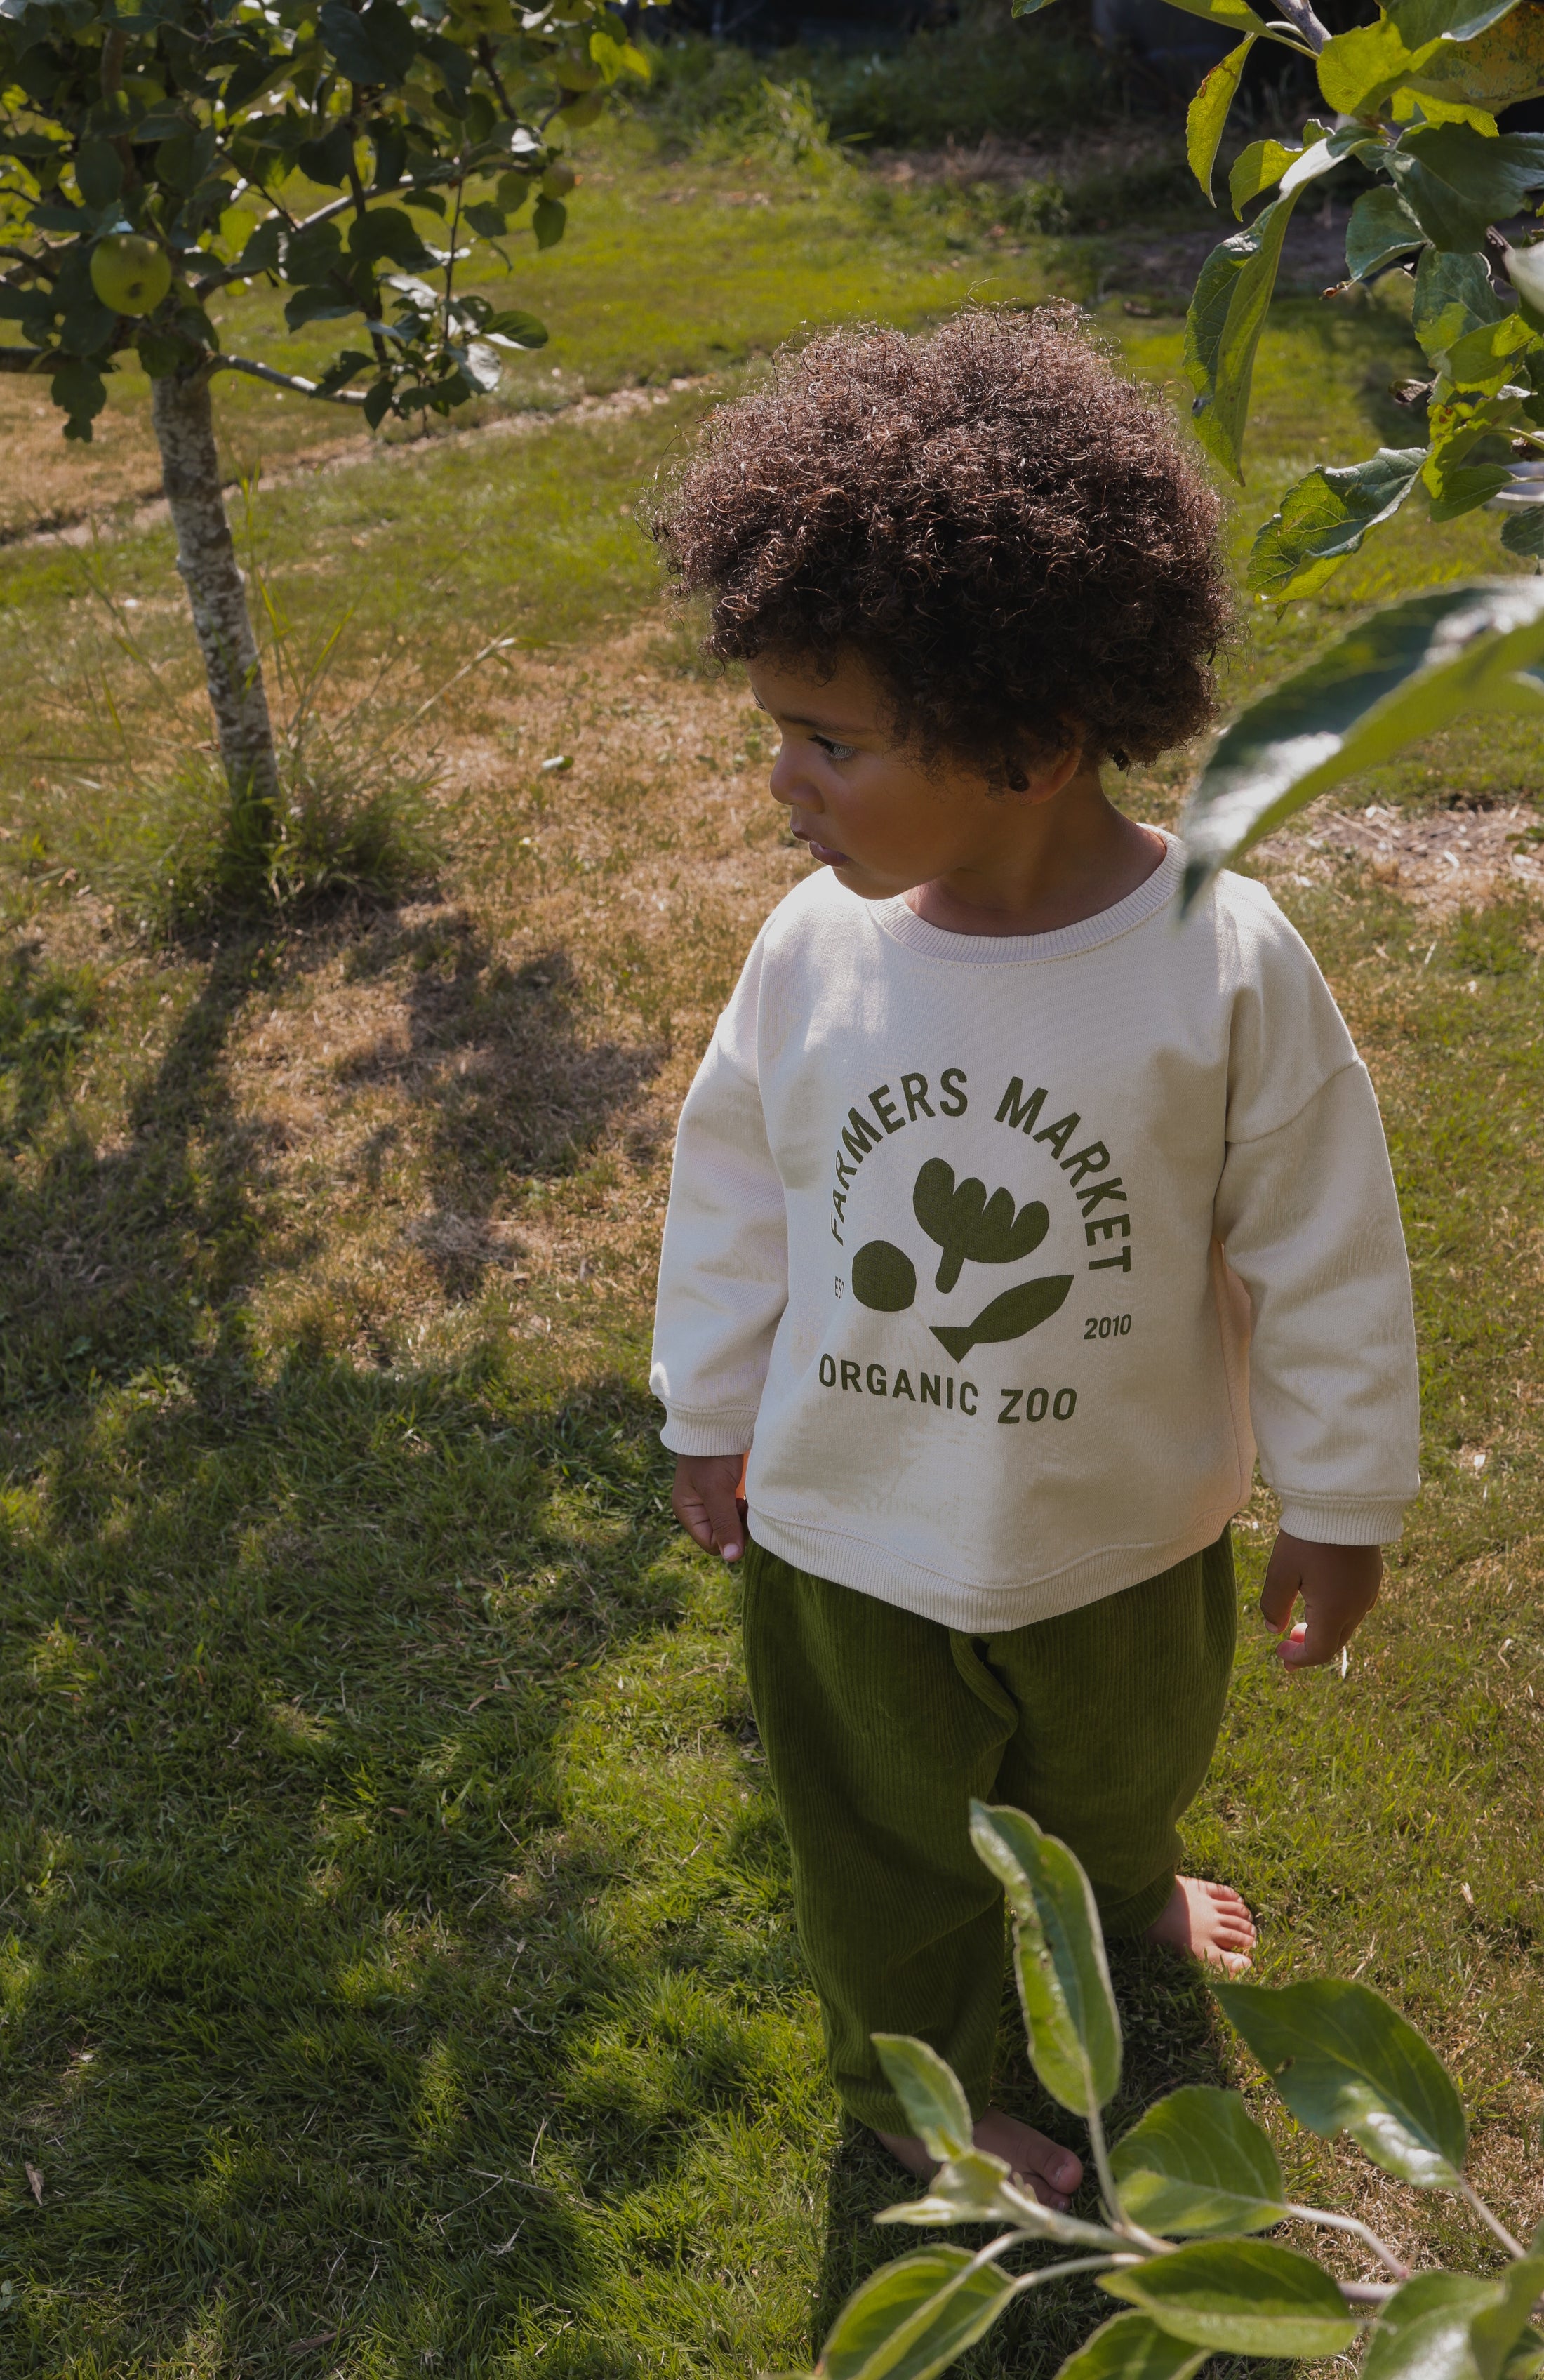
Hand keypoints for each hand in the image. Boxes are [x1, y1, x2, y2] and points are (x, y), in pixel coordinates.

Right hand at [673, 1453, 748, 1562]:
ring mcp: (712, 1500)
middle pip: (723, 1536)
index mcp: (687, 1511)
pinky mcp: (726, 1491)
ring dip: (743, 1516)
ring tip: (747, 1497)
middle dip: (737, 1525)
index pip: (711, 1543)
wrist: (720, 1421)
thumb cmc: (713, 1454)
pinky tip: (749, 1494)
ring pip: (732, 1524)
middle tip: (744, 1503)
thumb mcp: (717, 1490)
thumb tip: (731, 1559)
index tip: (739, 1511)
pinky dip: (746, 1507)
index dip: (730, 1536)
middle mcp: (698, 1509)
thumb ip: (724, 1523)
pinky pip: (737, 1511)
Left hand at [1260, 1530, 1381, 1670]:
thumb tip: (1274, 1630)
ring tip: (1301, 1624)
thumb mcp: (1281, 1571)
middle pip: (1335, 1641)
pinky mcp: (1373, 1576)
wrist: (1342, 1502)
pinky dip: (1338, 1614)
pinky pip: (1357, 1606)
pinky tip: (1322, 1602)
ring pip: (1347, 1624)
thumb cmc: (1307, 1537)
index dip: (1298, 1659)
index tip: (1280, 1654)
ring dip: (1325, 1630)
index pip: (1319, 1652)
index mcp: (1334, 1611)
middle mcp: (1357, 1606)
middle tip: (1286, 1644)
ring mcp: (1369, 1591)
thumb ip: (1274, 1605)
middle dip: (1310, 1647)